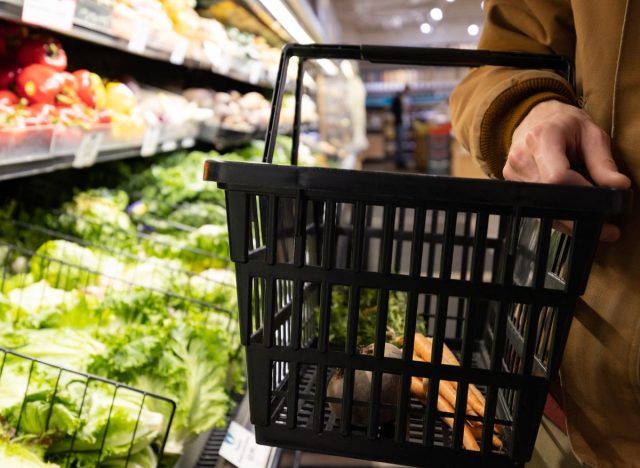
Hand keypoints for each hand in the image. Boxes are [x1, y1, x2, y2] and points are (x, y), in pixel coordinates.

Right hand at [504, 100, 630, 240]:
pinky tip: (567, 206)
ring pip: (540, 206)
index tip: (600, 199)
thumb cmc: (566, 125)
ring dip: (565, 213)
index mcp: (542, 138)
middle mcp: (521, 156)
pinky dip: (553, 211)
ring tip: (584, 206)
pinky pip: (533, 206)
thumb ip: (604, 163)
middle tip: (602, 221)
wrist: (537, 117)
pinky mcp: (510, 182)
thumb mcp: (592, 135)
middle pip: (547, 196)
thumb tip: (619, 187)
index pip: (557, 178)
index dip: (580, 193)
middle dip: (576, 211)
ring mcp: (511, 171)